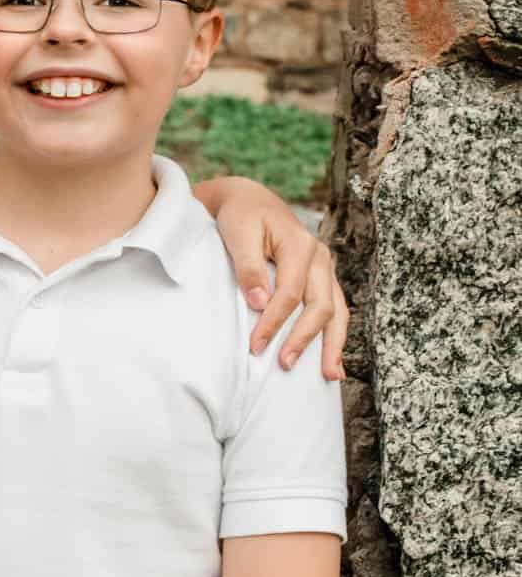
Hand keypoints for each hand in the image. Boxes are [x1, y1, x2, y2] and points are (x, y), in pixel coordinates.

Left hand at [207, 178, 348, 379]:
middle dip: (304, 338)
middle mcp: (319, 257)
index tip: (255, 346)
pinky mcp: (322, 278)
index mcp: (299, 244)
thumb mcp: (238, 234)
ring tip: (329, 376)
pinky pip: (336, 310)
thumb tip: (259, 303)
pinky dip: (336, 336)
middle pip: (320, 305)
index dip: (273, 322)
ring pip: (338, 310)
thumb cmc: (241, 217)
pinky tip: (333, 362)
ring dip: (333, 344)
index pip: (290, 292)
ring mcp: (325, 268)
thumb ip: (248, 267)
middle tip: (284, 365)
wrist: (251, 201)